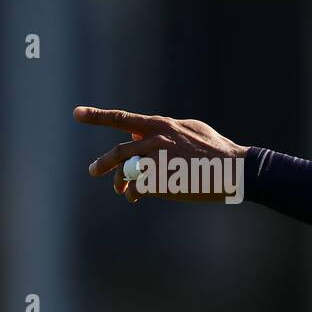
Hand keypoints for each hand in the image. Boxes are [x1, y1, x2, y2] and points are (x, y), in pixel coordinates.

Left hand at [75, 106, 249, 203]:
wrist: (234, 169)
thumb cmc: (218, 151)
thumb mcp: (193, 130)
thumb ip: (169, 129)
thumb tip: (150, 132)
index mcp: (161, 125)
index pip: (123, 119)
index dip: (97, 116)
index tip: (77, 114)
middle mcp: (155, 140)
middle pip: (119, 152)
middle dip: (104, 163)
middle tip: (94, 171)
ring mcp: (157, 161)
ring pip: (127, 171)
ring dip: (121, 182)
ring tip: (121, 192)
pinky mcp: (161, 180)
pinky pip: (138, 188)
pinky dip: (135, 194)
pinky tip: (136, 198)